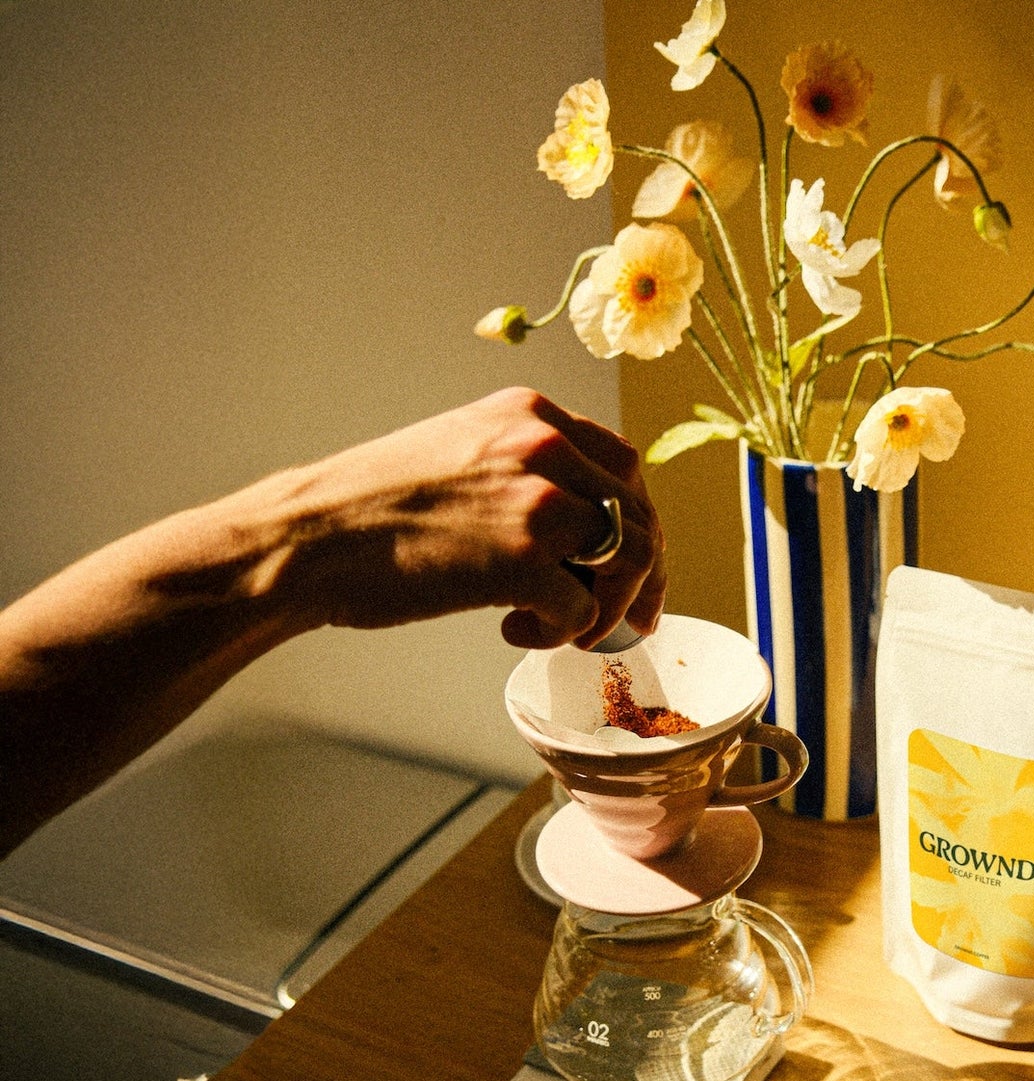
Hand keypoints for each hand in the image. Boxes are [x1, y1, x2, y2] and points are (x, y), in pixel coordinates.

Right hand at [258, 387, 665, 648]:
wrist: (310, 539)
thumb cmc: (376, 508)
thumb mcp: (462, 451)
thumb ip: (529, 469)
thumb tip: (590, 526)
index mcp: (531, 414)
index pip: (624, 464)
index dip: (640, 519)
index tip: (635, 563)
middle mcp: (544, 447)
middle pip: (639, 516)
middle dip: (644, 576)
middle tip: (630, 621)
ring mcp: (538, 502)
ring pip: (627, 564)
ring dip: (605, 610)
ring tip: (556, 628)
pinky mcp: (523, 562)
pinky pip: (584, 612)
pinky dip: (561, 635)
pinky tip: (514, 634)